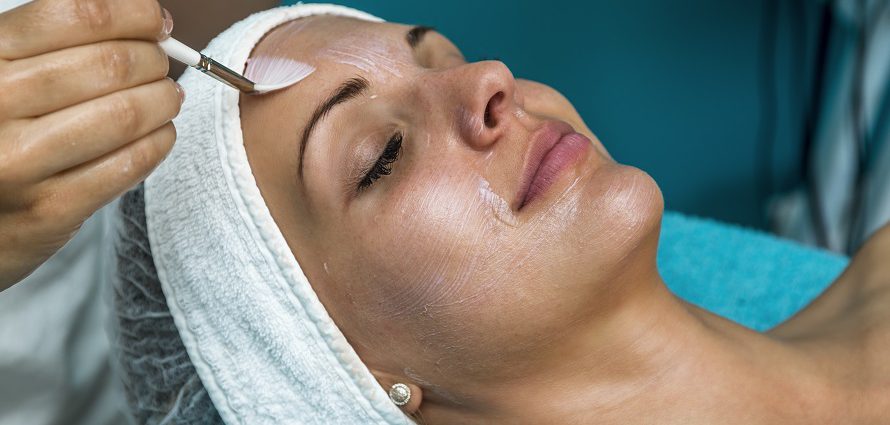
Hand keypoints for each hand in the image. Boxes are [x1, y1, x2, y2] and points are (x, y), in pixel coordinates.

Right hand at [0, 0, 181, 290]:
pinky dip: (159, 142)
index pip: (77, 15)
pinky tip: (160, 133)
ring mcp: (20, 162)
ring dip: (163, 100)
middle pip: (110, 63)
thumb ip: (57, 41)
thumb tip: (144, 19)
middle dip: (154, 59)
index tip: (154, 21)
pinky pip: (128, 165)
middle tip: (161, 64)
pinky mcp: (50, 209)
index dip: (133, 13)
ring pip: (125, 113)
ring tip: (168, 98)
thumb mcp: (2, 71)